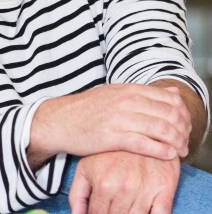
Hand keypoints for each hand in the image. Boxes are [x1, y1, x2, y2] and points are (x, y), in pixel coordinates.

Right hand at [29, 84, 189, 166]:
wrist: (58, 121)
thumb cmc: (86, 110)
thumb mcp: (114, 94)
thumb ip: (144, 95)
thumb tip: (173, 94)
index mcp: (127, 89)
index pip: (169, 99)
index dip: (183, 114)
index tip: (185, 125)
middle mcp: (125, 102)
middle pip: (169, 115)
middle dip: (184, 130)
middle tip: (186, 140)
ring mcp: (118, 119)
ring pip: (162, 129)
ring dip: (177, 142)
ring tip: (180, 150)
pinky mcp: (111, 137)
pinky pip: (145, 144)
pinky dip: (162, 151)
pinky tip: (168, 155)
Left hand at [68, 151, 179, 213]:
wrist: (141, 130)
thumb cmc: (110, 151)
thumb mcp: (86, 167)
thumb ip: (78, 194)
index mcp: (104, 184)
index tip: (96, 212)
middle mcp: (125, 188)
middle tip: (112, 208)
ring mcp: (146, 189)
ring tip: (124, 208)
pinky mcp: (165, 188)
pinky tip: (144, 212)